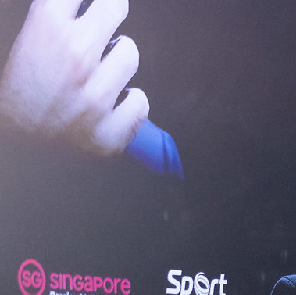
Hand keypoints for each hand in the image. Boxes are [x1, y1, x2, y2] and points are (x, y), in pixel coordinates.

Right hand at [0, 0, 148, 152]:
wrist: (9, 137)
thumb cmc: (19, 87)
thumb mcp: (30, 39)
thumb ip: (59, 18)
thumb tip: (88, 5)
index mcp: (48, 27)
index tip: (95, 4)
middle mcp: (76, 57)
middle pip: (116, 9)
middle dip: (109, 14)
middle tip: (101, 28)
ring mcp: (95, 98)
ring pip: (130, 56)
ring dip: (117, 61)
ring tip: (97, 73)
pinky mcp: (108, 133)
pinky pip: (140, 103)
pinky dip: (129, 102)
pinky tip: (111, 103)